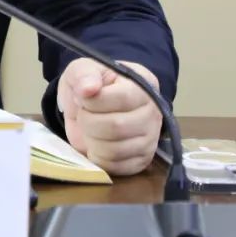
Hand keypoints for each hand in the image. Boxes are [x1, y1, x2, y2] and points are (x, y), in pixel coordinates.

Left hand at [58, 58, 162, 175]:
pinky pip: (116, 167)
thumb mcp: (82, 69)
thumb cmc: (90, 84)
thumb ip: (84, 74)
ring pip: (116, 149)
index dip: (94, 101)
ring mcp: (150, 139)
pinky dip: (98, 157)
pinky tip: (94, 144)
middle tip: (83, 114)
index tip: (82, 97)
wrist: (89, 106)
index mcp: (143, 84)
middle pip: (117, 126)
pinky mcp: (141, 161)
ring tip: (89, 128)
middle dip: (88, 121)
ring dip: (91, 140)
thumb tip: (88, 88)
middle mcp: (153, 112)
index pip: (123, 98)